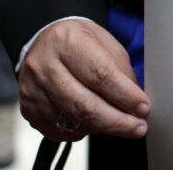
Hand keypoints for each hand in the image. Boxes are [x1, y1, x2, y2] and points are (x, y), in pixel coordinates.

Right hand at [18, 18, 150, 141]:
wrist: (45, 43)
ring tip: (121, 123)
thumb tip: (137, 104)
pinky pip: (61, 131)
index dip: (125, 95)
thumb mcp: (106, 45)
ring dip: (104, 127)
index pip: (99, 74)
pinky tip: (95, 121)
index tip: (143, 107)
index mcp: (66, 42)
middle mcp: (44, 66)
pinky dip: (84, 131)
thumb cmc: (79, 42)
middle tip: (138, 127)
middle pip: (84, 105)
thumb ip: (122, 73)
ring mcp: (33, 90)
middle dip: (117, 121)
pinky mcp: (29, 110)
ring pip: (73, 122)